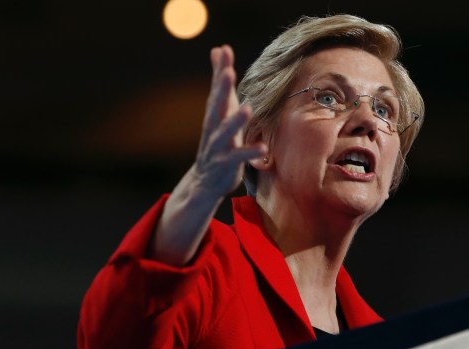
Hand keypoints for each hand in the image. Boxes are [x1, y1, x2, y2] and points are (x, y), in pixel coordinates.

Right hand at [192, 45, 263, 198]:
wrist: (205, 180)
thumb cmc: (219, 139)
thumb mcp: (220, 109)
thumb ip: (221, 82)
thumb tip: (218, 49)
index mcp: (215, 114)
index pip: (217, 89)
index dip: (220, 70)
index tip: (224, 50)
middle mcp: (213, 128)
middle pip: (216, 106)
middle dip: (221, 89)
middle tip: (228, 72)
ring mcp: (218, 146)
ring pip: (224, 132)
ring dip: (235, 121)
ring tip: (248, 108)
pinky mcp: (226, 164)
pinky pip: (239, 158)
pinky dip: (250, 152)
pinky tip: (263, 147)